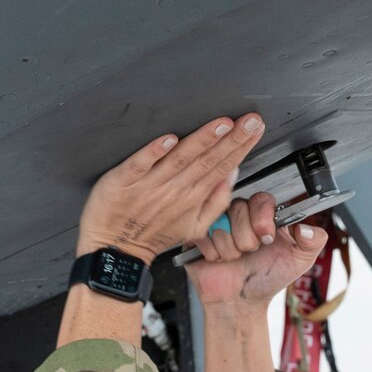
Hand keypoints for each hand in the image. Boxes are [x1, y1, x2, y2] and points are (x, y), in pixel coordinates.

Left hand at [75, 113, 265, 263]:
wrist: (116, 249)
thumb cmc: (153, 234)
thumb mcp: (194, 227)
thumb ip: (216, 201)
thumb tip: (232, 174)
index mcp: (193, 196)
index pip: (223, 167)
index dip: (241, 147)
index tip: (255, 128)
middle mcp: (176, 189)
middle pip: (208, 159)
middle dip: (232, 139)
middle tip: (249, 121)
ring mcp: (151, 184)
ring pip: (181, 158)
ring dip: (202, 140)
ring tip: (221, 125)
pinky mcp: (125, 181)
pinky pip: (141, 164)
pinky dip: (155, 152)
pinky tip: (170, 139)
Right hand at [185, 192, 328, 309]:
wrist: (241, 303)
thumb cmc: (267, 280)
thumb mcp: (299, 261)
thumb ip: (313, 242)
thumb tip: (306, 228)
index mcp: (265, 216)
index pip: (262, 198)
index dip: (262, 217)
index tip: (267, 238)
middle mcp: (241, 216)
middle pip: (239, 207)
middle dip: (247, 238)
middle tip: (250, 253)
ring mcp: (218, 224)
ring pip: (220, 222)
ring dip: (231, 249)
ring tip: (235, 259)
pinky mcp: (198, 235)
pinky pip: (202, 234)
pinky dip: (213, 253)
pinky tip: (219, 260)